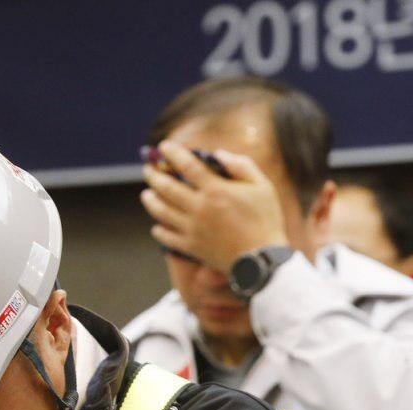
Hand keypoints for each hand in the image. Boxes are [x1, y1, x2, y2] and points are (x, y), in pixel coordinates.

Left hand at [140, 139, 288, 271]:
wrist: (262, 260)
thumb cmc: (266, 221)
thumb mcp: (262, 186)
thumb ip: (241, 166)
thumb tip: (218, 154)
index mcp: (216, 190)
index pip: (187, 166)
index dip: (173, 153)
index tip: (164, 146)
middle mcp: (200, 208)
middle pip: (167, 188)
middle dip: (154, 176)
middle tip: (148, 169)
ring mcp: (193, 229)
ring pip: (162, 212)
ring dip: (151, 201)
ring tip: (146, 194)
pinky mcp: (192, 247)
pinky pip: (168, 238)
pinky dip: (159, 230)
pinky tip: (156, 226)